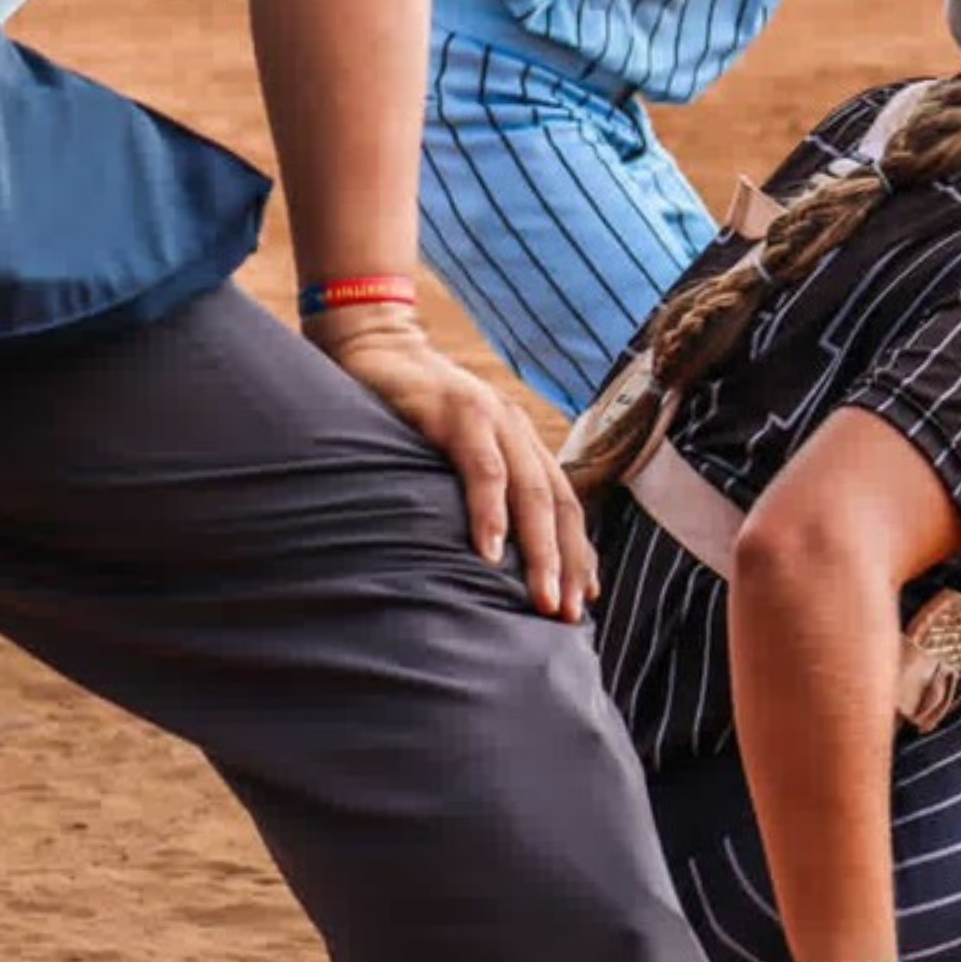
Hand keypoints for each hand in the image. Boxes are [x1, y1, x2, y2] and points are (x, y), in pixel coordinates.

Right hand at [308, 307, 595, 620]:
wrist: (373, 345)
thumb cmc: (405, 412)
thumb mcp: (446, 453)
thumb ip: (471, 488)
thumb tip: (481, 554)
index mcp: (521, 444)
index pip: (564, 505)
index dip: (578, 552)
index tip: (586, 601)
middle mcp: (517, 432)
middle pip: (558, 505)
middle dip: (569, 563)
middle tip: (569, 616)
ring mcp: (492, 420)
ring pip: (531, 492)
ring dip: (540, 550)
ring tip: (543, 598)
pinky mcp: (456, 413)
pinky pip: (483, 468)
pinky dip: (490, 512)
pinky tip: (490, 552)